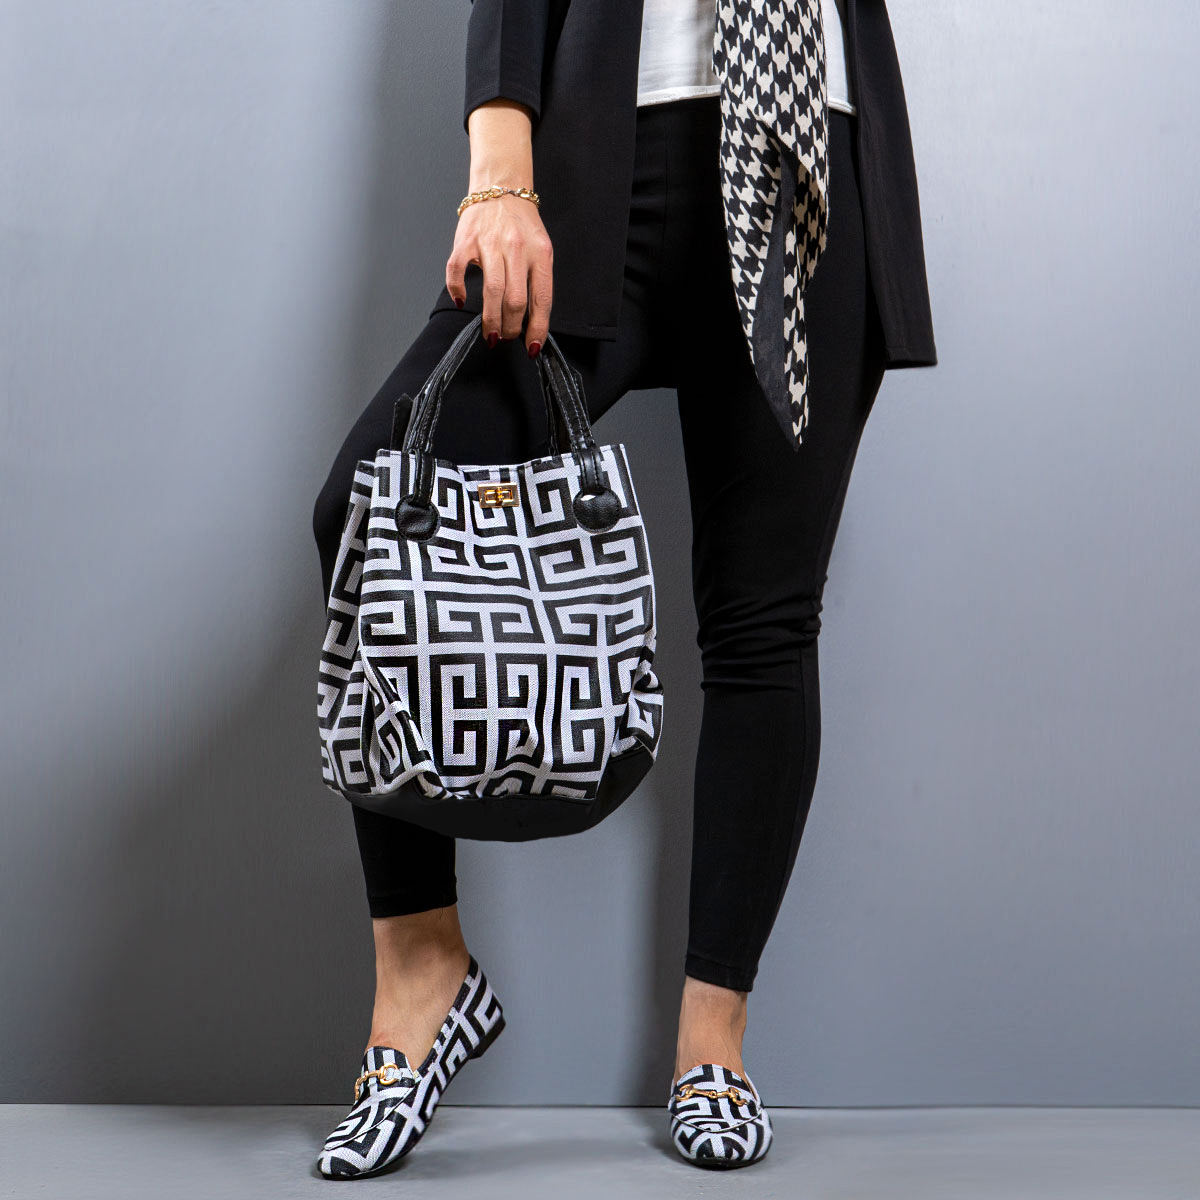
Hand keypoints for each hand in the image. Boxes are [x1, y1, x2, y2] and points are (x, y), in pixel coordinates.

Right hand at [445, 193, 552, 356]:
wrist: (500, 186)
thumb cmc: (521, 223)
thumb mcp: (541, 249)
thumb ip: (537, 280)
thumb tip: (531, 320)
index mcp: (540, 253)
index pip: (541, 299)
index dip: (537, 328)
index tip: (532, 347)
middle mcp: (517, 248)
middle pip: (515, 300)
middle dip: (510, 328)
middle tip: (506, 336)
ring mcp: (490, 243)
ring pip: (491, 291)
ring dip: (490, 319)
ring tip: (490, 332)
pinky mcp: (466, 240)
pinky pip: (457, 272)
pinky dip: (458, 291)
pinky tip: (463, 302)